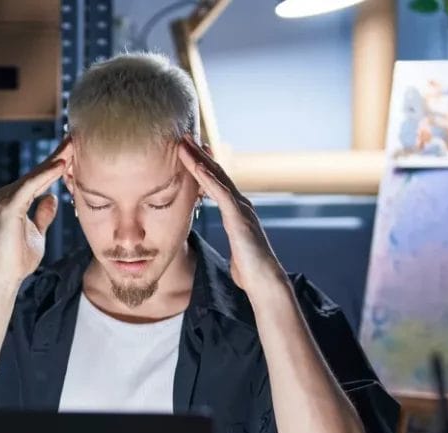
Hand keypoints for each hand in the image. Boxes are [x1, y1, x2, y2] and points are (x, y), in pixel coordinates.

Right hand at [0, 137, 72, 284]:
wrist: (5, 276)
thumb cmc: (18, 259)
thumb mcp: (37, 232)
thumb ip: (42, 214)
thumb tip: (52, 198)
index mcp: (16, 200)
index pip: (40, 178)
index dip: (58, 164)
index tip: (75, 151)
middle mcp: (8, 195)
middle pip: (38, 172)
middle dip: (58, 155)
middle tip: (77, 138)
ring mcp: (6, 199)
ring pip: (36, 175)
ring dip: (56, 160)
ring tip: (73, 146)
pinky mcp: (8, 206)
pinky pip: (31, 186)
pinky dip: (46, 175)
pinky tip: (61, 165)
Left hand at [177, 137, 285, 293]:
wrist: (264, 281)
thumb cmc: (249, 269)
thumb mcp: (236, 247)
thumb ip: (233, 236)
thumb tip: (231, 237)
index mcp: (236, 210)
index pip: (216, 183)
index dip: (201, 165)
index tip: (187, 151)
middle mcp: (240, 205)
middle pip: (216, 173)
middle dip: (199, 154)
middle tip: (183, 136)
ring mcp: (241, 209)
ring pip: (217, 178)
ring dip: (200, 160)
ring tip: (184, 144)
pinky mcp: (239, 219)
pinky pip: (221, 194)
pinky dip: (209, 179)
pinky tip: (197, 168)